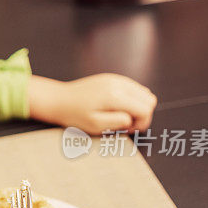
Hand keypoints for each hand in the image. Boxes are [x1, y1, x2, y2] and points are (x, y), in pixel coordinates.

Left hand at [28, 73, 156, 134]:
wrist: (59, 99)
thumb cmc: (73, 114)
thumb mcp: (95, 125)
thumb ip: (117, 123)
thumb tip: (130, 119)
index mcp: (115, 96)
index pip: (146, 109)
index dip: (141, 123)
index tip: (127, 129)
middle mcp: (118, 84)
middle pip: (149, 99)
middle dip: (142, 115)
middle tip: (124, 124)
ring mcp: (116, 78)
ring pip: (144, 92)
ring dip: (138, 106)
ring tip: (121, 115)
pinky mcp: (112, 78)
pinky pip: (133, 87)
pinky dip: (132, 99)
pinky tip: (117, 107)